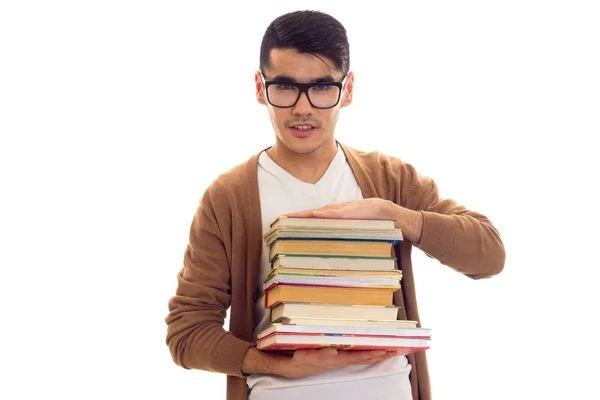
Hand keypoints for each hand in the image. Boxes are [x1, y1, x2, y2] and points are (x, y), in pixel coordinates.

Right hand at [281, 348, 400, 378]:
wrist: (295, 366)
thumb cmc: (302, 358)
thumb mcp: (308, 356)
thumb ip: (322, 353)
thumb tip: (334, 350)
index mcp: (338, 359)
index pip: (359, 356)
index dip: (373, 353)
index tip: (386, 349)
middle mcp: (343, 360)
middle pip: (366, 357)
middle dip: (383, 353)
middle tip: (399, 349)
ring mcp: (342, 359)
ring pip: (364, 357)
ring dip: (379, 354)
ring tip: (394, 349)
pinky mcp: (340, 358)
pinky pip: (358, 356)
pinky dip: (370, 353)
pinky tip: (378, 351)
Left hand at [286, 199, 422, 242]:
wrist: (397, 217)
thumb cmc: (379, 225)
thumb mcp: (360, 231)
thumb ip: (347, 236)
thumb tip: (335, 252)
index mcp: (340, 217)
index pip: (317, 217)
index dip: (301, 219)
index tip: (286, 224)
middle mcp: (341, 211)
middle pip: (315, 214)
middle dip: (298, 217)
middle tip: (280, 221)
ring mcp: (347, 210)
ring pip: (322, 212)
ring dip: (307, 214)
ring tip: (292, 217)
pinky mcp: (355, 211)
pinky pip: (338, 213)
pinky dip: (327, 214)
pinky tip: (316, 215)